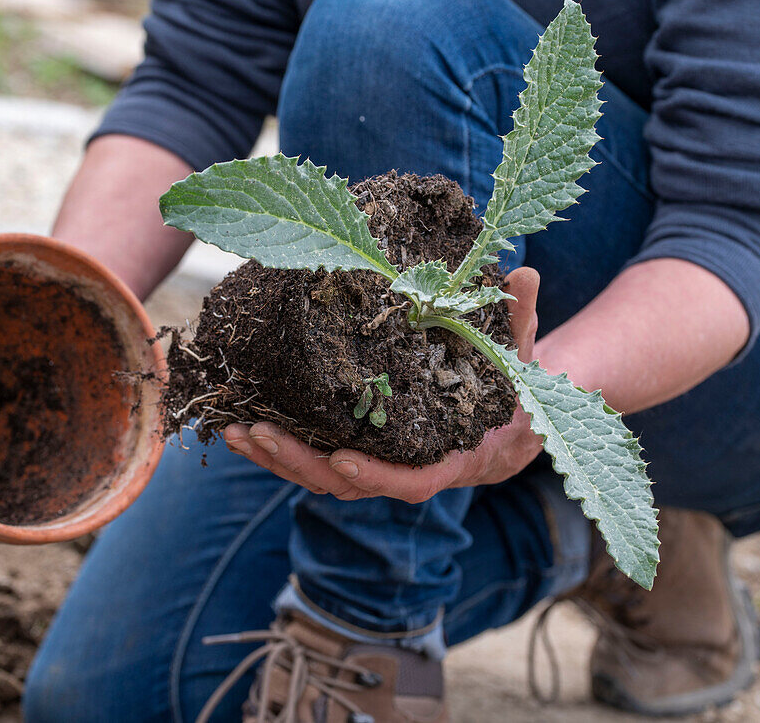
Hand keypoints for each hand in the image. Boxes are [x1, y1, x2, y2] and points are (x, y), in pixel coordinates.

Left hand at [222, 268, 543, 502]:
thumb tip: (523, 274)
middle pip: (348, 485)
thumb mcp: (522, 356)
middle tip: (256, 434)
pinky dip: (280, 450)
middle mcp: (410, 470)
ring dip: (277, 458)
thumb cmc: (513, 390)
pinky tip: (243, 427)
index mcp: (452, 458)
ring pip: (322, 478)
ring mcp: (380, 466)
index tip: (341, 460)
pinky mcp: (359, 453)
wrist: (508, 424)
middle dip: (299, 464)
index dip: (377, 477)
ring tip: (235, 431)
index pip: (413, 481)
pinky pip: (315, 460)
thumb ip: (521, 321)